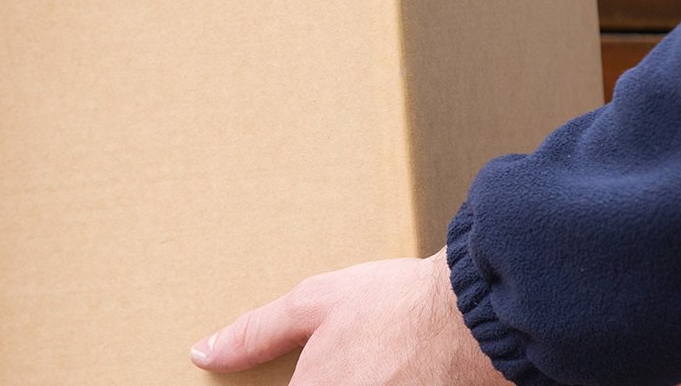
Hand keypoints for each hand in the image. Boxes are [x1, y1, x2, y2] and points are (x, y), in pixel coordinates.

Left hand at [190, 249, 508, 385]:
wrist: (475, 317)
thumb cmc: (397, 306)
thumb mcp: (314, 304)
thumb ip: (255, 334)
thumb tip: (205, 353)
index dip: (298, 383)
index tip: (320, 369)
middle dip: (335, 376)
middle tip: (362, 357)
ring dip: (366, 380)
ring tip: (382, 365)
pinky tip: (400, 374)